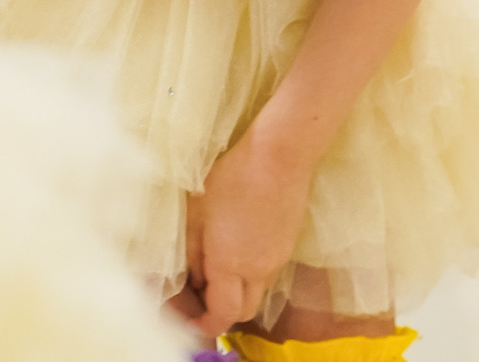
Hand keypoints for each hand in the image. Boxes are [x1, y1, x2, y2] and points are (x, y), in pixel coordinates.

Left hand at [176, 129, 316, 334]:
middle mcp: (259, 269)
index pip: (222, 316)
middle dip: (221, 311)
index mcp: (231, 265)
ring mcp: (278, 257)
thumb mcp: (196, 214)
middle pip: (243, 311)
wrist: (280, 155)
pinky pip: (268, 271)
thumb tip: (194, 278)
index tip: (189, 316)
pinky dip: (251, 271)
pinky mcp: (289, 243)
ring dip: (237, 289)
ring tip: (217, 263)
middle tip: (201, 292)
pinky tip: (239, 243)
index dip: (204, 324)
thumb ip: (191, 254)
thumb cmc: (233, 178)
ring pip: (257, 291)